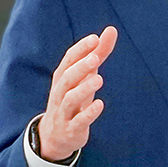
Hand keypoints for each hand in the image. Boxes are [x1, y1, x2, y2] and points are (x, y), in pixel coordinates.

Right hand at [38, 26, 117, 160]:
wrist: (55, 137)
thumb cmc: (74, 98)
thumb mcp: (85, 76)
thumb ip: (98, 53)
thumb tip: (111, 29)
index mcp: (63, 77)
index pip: (68, 60)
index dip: (80, 49)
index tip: (94, 39)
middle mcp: (61, 93)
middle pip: (66, 78)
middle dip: (80, 67)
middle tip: (95, 58)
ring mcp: (64, 112)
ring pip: (70, 99)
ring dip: (84, 88)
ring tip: (99, 79)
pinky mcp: (71, 129)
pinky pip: (78, 121)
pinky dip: (88, 113)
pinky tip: (99, 104)